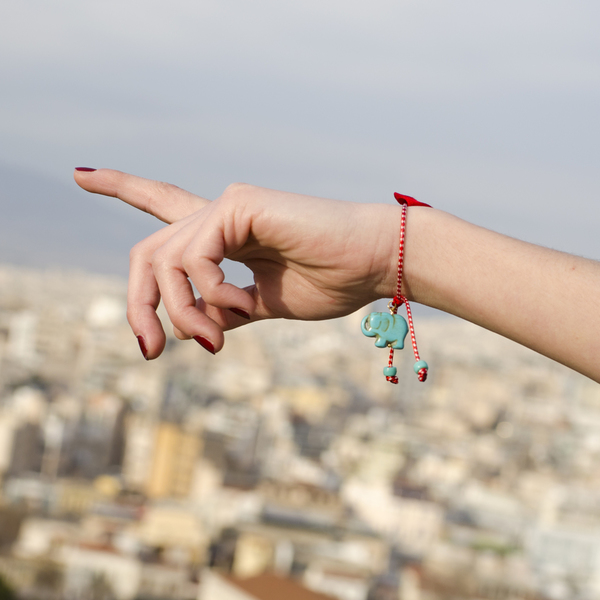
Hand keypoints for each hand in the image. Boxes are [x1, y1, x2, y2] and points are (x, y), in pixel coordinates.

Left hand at [74, 169, 400, 357]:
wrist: (374, 263)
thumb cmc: (332, 281)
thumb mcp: (264, 305)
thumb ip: (225, 310)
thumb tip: (187, 327)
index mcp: (226, 236)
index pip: (164, 207)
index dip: (123, 188)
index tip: (83, 175)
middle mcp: (220, 215)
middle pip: (147, 253)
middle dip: (138, 305)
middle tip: (149, 352)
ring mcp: (228, 206)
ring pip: (165, 261)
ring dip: (183, 312)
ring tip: (214, 341)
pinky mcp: (239, 205)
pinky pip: (196, 257)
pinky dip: (209, 292)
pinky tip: (238, 304)